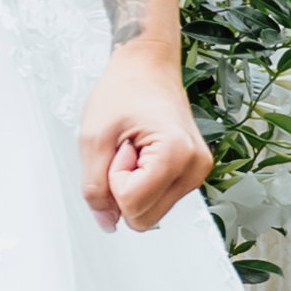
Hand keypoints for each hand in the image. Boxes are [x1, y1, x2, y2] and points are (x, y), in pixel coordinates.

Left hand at [75, 47, 211, 234]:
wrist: (147, 66)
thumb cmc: (124, 89)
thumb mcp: (93, 137)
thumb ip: (94, 187)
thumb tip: (106, 223)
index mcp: (177, 154)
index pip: (131, 205)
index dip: (113, 179)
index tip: (121, 147)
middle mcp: (195, 168)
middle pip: (143, 219)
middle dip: (123, 188)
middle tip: (125, 150)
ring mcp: (197, 172)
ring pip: (150, 212)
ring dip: (132, 186)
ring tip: (134, 149)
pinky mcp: (192, 174)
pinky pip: (156, 200)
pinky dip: (142, 183)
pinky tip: (143, 154)